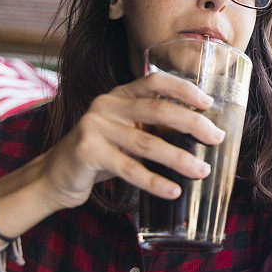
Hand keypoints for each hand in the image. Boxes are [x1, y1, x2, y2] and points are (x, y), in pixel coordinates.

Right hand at [39, 72, 224, 209]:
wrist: (55, 175)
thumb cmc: (101, 152)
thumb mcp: (125, 131)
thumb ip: (151, 125)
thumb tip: (202, 133)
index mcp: (120, 94)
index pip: (156, 81)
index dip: (184, 89)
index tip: (208, 103)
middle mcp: (107, 105)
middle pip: (159, 110)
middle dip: (193, 124)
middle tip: (216, 139)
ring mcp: (95, 127)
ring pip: (148, 143)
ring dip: (180, 159)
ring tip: (202, 170)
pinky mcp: (88, 152)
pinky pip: (130, 169)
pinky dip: (155, 182)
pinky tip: (174, 190)